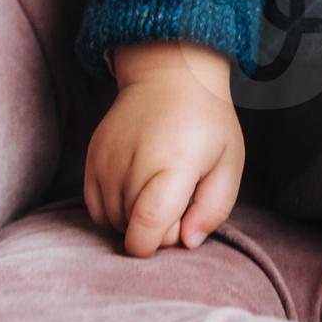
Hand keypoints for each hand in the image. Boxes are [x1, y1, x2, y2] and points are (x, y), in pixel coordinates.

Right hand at [84, 41, 244, 257]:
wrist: (170, 77)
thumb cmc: (207, 122)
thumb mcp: (229, 161)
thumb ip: (214, 208)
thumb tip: (188, 242)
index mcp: (173, 165)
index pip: (147, 227)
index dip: (159, 244)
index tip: (178, 228)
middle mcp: (132, 165)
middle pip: (133, 230)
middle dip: (159, 228)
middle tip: (179, 197)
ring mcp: (106, 163)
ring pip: (114, 223)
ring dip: (137, 219)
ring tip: (160, 188)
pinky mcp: (92, 161)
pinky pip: (96, 210)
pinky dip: (116, 211)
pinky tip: (139, 189)